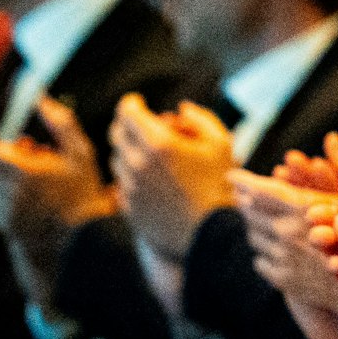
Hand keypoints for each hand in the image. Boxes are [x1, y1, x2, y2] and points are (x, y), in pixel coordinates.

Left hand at [0, 98, 115, 246]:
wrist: (79, 241)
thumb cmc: (82, 193)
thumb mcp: (80, 153)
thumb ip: (60, 123)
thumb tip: (41, 99)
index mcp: (22, 172)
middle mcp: (5, 192)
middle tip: (14, 147)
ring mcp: (0, 209)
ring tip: (26, 166)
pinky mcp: (0, 221)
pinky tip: (23, 186)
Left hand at [111, 94, 236, 261]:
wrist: (212, 236)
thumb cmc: (220, 186)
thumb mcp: (221, 144)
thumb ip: (200, 119)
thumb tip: (182, 109)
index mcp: (159, 143)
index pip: (127, 112)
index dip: (131, 103)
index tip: (137, 102)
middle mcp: (138, 164)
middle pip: (116, 134)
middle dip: (127, 124)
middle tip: (140, 125)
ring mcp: (131, 187)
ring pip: (117, 159)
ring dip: (128, 151)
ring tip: (149, 155)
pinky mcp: (130, 207)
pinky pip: (121, 184)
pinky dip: (130, 175)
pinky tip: (149, 179)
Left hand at [235, 147, 337, 312]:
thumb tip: (332, 138)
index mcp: (300, 209)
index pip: (260, 191)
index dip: (244, 181)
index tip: (232, 174)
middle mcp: (285, 233)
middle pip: (251, 213)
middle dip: (245, 201)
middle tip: (243, 195)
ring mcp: (282, 258)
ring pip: (254, 237)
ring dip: (253, 226)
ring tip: (256, 220)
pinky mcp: (283, 280)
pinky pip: (260, 261)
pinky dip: (262, 252)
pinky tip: (270, 248)